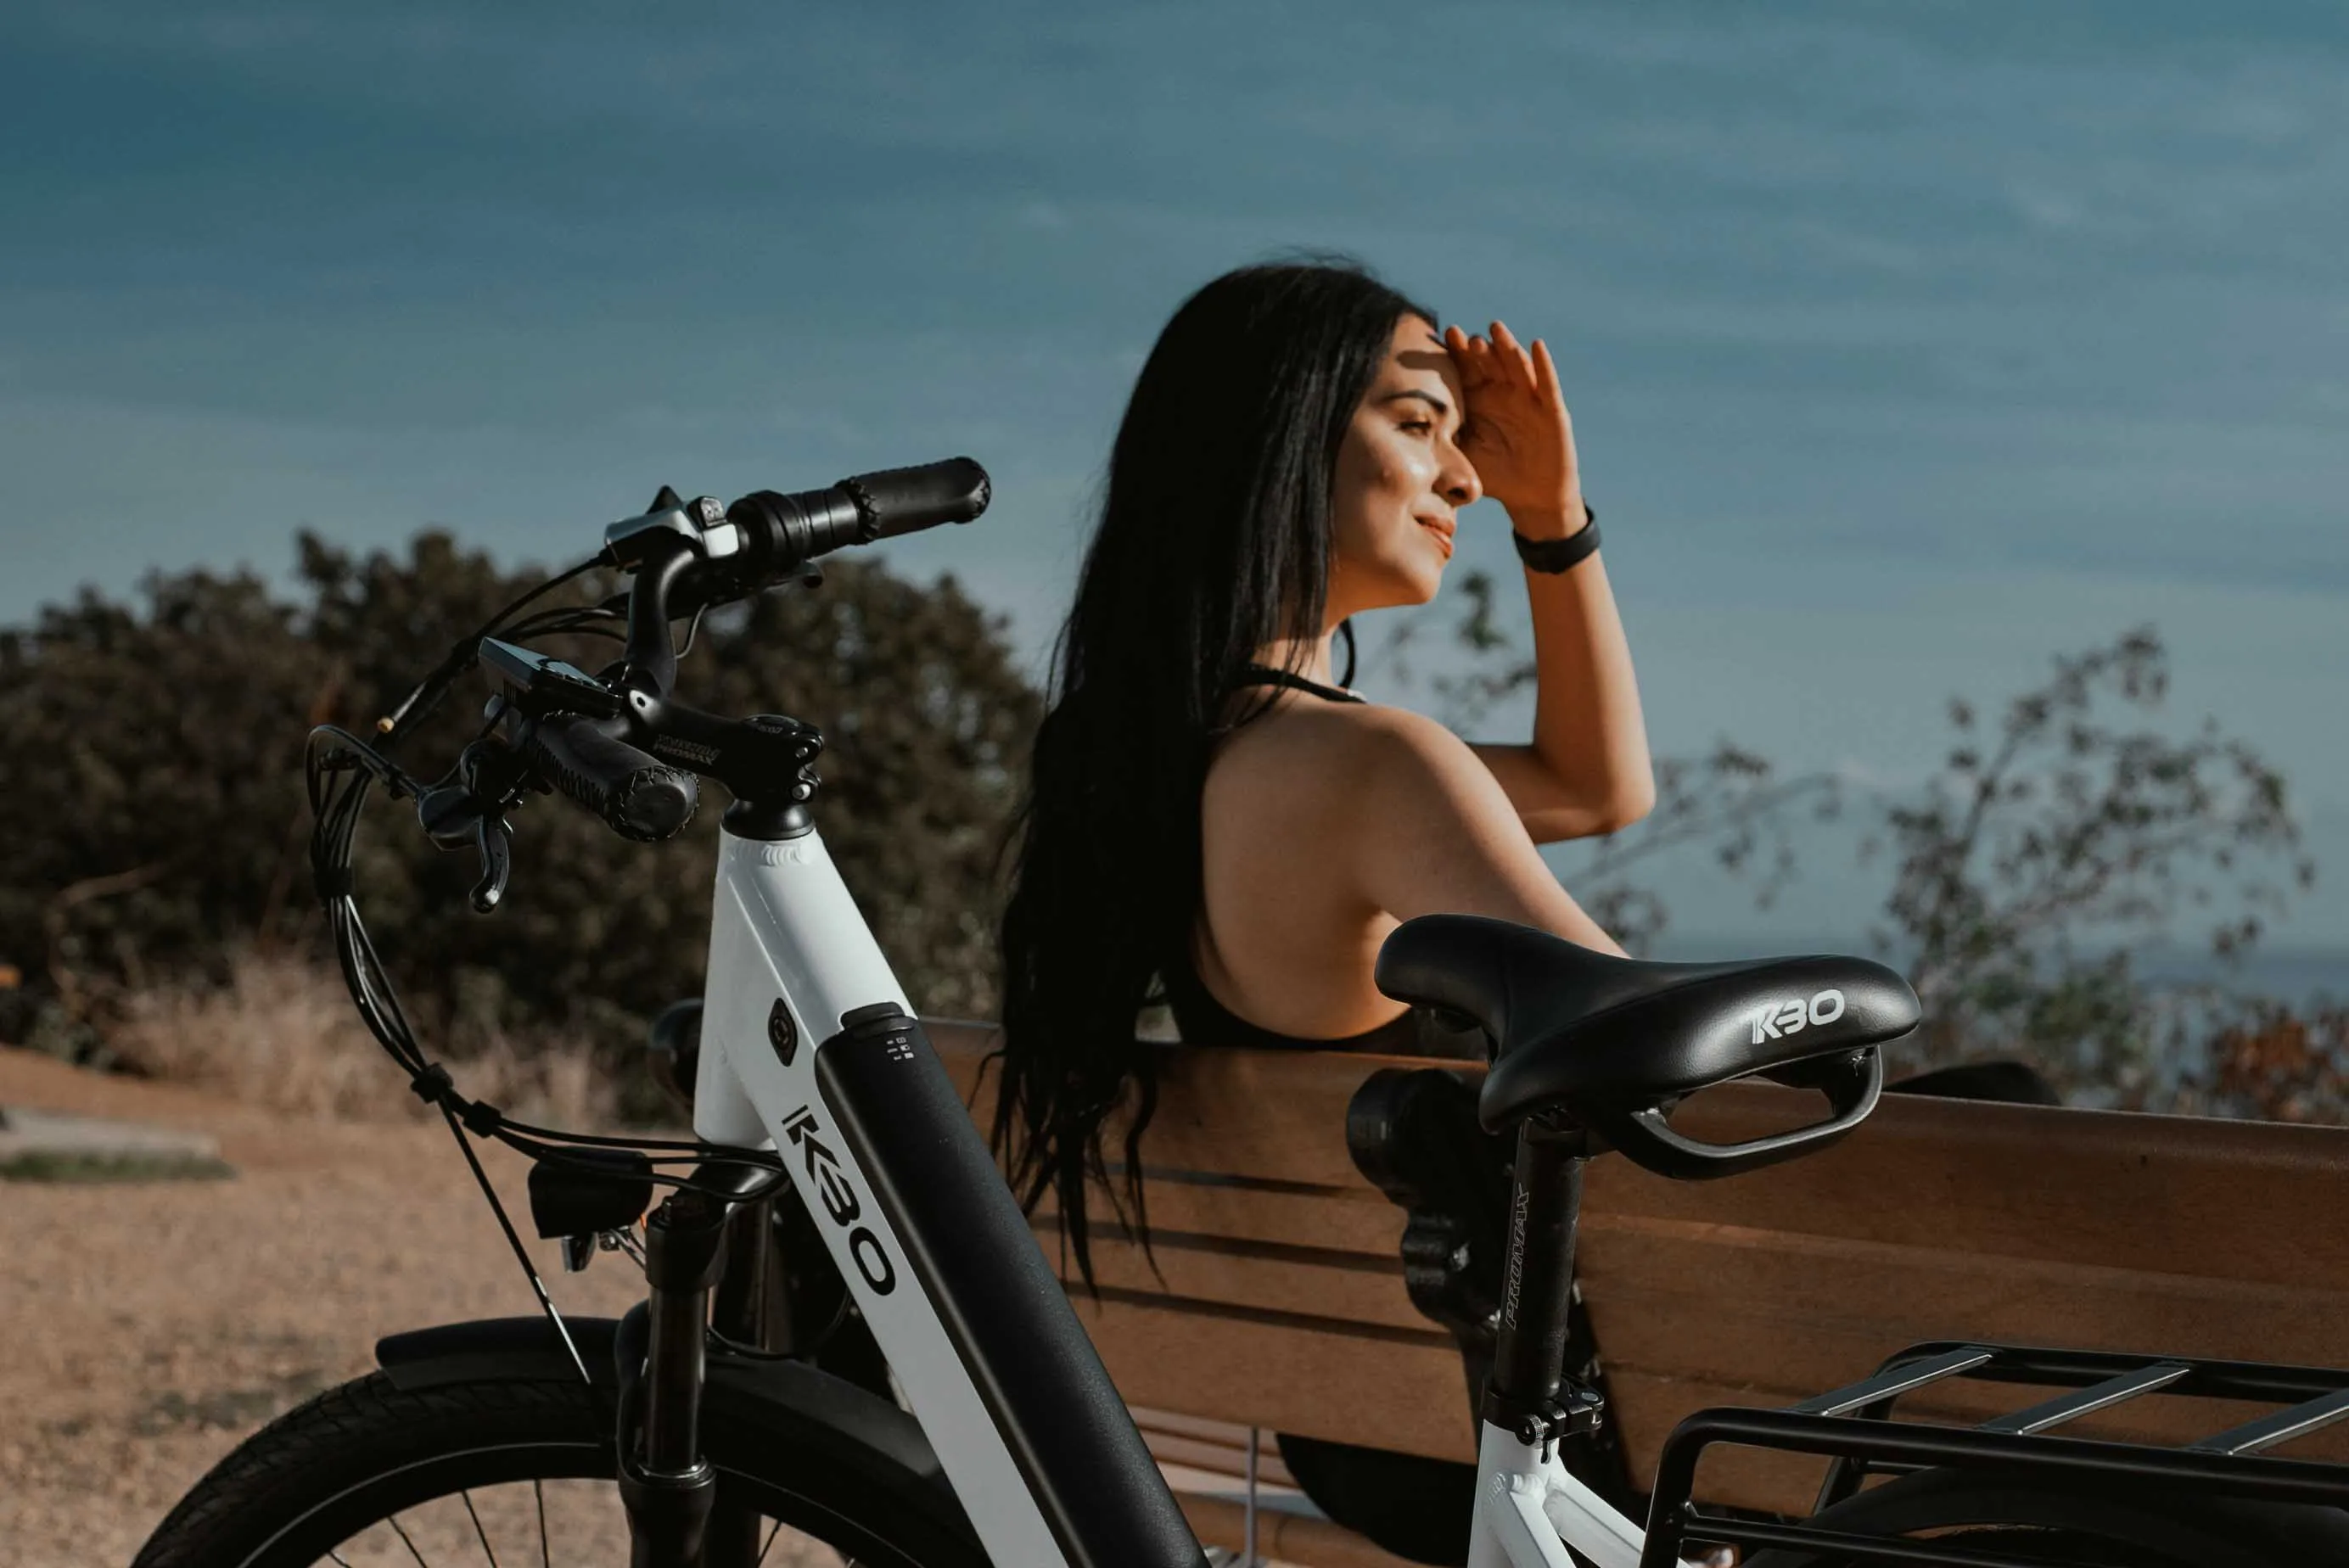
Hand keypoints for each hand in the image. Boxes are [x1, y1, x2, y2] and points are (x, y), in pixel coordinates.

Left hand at [1445, 321, 1585, 537]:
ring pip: (1516, 366)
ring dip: (1506, 347)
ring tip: (1494, 328)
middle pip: (1489, 362)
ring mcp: (1528, 398)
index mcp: (1480, 398)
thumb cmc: (1494, 473)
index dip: (1456, 353)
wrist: (1531, 496)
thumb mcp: (1464, 454)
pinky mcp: (1551, 410)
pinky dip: (1542, 365)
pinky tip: (1535, 346)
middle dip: (1475, 348)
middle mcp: (1504, 392)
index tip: (1442, 336)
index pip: (1466, 369)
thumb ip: (1443, 439)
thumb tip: (1405, 430)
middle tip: (1460, 334)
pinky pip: (1547, 384)